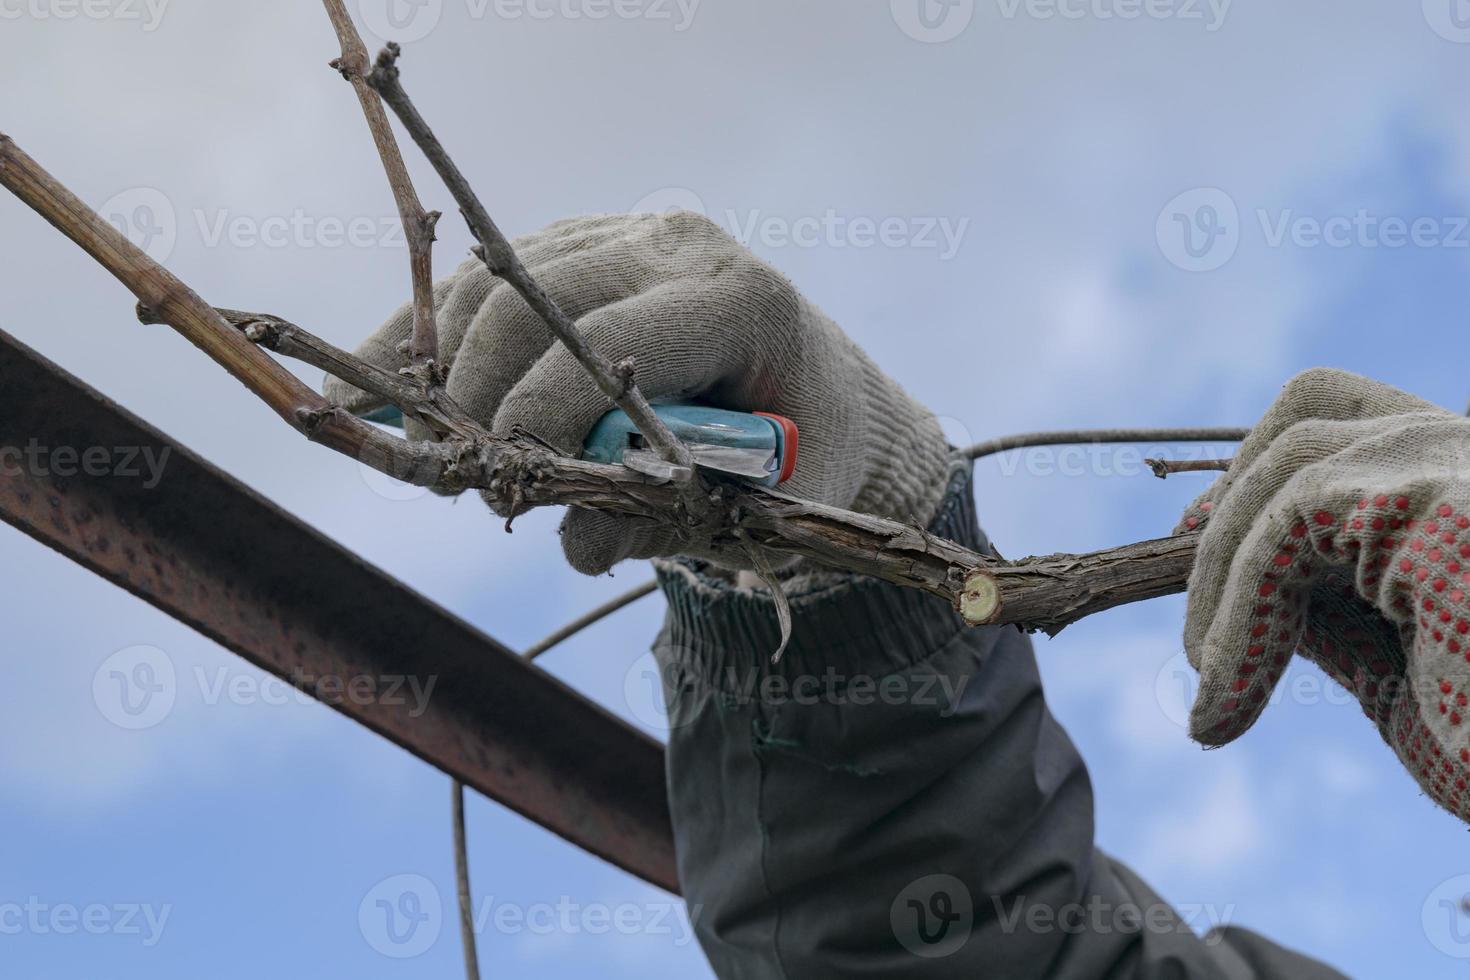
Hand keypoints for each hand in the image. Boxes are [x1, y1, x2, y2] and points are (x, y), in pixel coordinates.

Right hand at [326, 211, 949, 574]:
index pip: (603, 345)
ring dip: (441, 369)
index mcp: (737, 300)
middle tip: (464, 483)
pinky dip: (430, 336)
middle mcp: (675, 245)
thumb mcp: (768, 504)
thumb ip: (674, 522)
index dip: (537, 416)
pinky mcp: (579, 243)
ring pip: (491, 285)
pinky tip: (379, 387)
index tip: (505, 489)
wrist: (819, 388)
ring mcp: (621, 232)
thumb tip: (574, 540)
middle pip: (529, 305)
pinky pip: (485, 282)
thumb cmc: (805, 450)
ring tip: (425, 451)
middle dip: (478, 399)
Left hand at [1180, 368, 1469, 819]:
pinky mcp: (1443, 505)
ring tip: (1209, 686)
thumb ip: (1323, 601)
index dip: (1253, 462)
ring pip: (1288, 471)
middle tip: (1191, 620)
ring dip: (1222, 581)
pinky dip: (1237, 616)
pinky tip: (1225, 699)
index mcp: (1463, 471)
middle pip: (1306, 416)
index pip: (1340, 408)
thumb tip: (1235, 579)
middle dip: (1226, 513)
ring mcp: (1463, 460)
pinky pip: (1287, 534)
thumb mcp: (1393, 658)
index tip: (1192, 531)